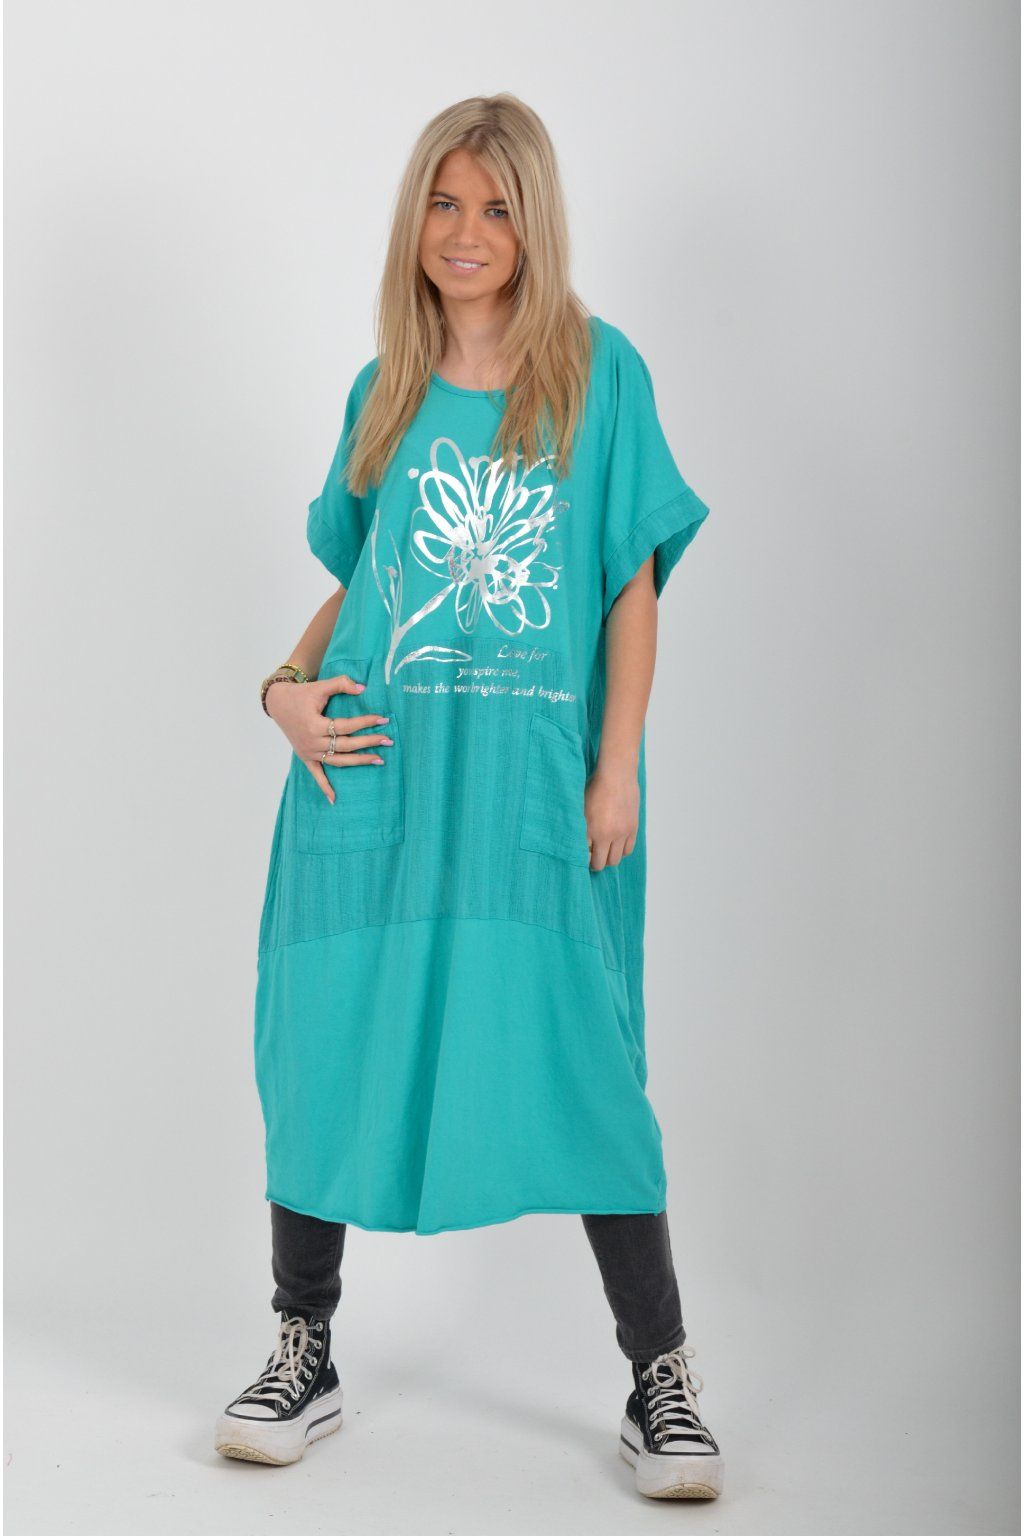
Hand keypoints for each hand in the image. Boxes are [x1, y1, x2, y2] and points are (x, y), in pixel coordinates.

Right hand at [265, 674, 393, 804]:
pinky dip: (324, 787)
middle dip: (369, 742)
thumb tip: (364, 689)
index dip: (366, 722)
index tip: (383, 719)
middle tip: (388, 740)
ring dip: (358, 762)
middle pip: (346, 745)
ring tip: (379, 760)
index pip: (347, 726)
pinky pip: (316, 774)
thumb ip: (342, 684)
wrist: (278, 703)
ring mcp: (309, 752)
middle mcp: (312, 742)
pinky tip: (334, 799)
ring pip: (338, 761)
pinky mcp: (305, 757)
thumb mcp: (320, 686)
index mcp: (315, 725)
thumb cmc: (301, 694)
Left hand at [584, 761, 639, 870]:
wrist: (616, 775)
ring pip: (616, 859)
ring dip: (609, 857)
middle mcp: (609, 835)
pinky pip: (628, 849)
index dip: (584, 859)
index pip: (587, 859)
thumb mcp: (581, 809)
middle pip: (603, 863)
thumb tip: (580, 845)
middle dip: (596, 862)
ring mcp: (623, 833)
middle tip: (592, 855)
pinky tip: (614, 842)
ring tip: (604, 849)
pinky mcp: (633, 828)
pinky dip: (620, 850)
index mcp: (593, 831)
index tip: (582, 854)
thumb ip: (580, 829)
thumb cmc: (594, 788)